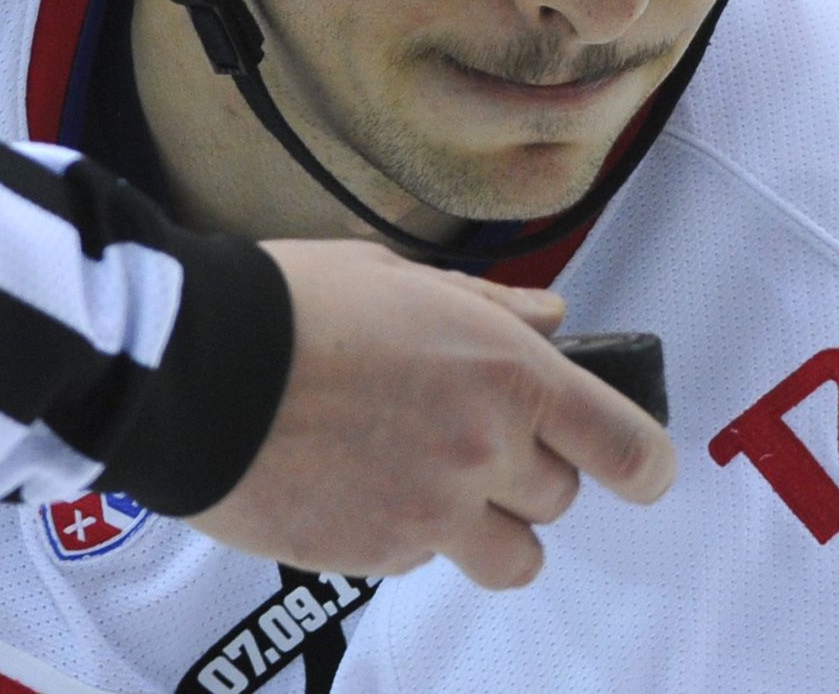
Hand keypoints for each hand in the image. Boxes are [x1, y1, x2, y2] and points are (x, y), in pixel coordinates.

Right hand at [184, 239, 675, 589]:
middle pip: (560, 501)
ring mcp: (430, 513)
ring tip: (433, 485)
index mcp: (505, 370)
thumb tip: (552, 319)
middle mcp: (484, 450)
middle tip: (478, 437)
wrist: (195, 368)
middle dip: (533, 473)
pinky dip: (408, 534)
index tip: (639, 469)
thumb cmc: (293, 302)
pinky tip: (358, 485)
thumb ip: (489, 306)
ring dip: (490, 527)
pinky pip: (423, 561)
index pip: (624, 446)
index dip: (643, 465)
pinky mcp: (373, 556)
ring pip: (509, 557)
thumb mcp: (396, 276)